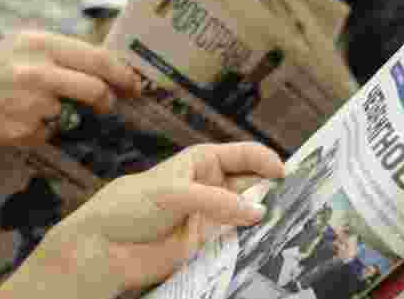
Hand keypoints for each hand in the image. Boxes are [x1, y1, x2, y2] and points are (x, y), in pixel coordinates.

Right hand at [0, 31, 141, 147]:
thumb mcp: (20, 47)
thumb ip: (59, 54)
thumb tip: (105, 66)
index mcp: (39, 43)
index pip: (97, 58)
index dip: (122, 73)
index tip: (135, 83)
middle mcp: (37, 71)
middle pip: (95, 89)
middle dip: (108, 99)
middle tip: (110, 103)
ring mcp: (32, 104)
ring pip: (73, 113)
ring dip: (65, 114)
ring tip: (35, 106)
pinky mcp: (25, 131)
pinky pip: (51, 132)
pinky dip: (43, 130)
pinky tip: (17, 119)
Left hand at [30, 142, 283, 296]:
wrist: (103, 249)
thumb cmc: (128, 207)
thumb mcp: (171, 194)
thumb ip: (215, 202)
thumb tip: (257, 213)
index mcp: (200, 163)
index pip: (241, 155)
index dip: (264, 160)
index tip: (284, 173)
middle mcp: (210, 188)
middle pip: (251, 186)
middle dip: (273, 191)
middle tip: (299, 200)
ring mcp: (210, 219)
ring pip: (248, 216)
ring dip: (267, 218)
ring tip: (290, 223)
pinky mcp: (207, 247)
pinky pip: (237, 243)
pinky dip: (253, 244)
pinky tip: (267, 245)